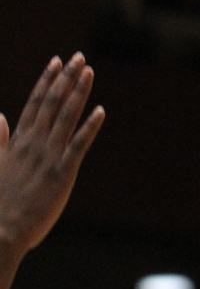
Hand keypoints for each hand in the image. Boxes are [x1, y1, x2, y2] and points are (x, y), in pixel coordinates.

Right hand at [0, 55, 104, 260]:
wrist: (0, 232)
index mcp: (18, 141)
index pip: (34, 103)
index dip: (47, 81)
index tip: (56, 62)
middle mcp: (33, 144)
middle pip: (52, 103)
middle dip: (66, 78)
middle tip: (79, 56)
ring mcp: (48, 157)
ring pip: (65, 117)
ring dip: (78, 92)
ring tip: (88, 71)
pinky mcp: (62, 173)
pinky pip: (78, 145)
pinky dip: (89, 127)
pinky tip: (101, 111)